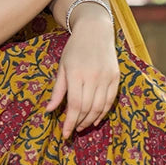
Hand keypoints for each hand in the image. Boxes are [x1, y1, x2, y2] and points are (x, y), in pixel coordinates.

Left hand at [45, 8, 119, 138]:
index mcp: (76, 73)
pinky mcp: (116, 77)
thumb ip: (58, 90)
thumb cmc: (74, 49)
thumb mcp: (62, 67)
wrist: (95, 30)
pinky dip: (103, 112)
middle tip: (73, 129)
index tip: (65, 134)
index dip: (69, 122)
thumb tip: (49, 111)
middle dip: (79, 122)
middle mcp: (93, 76)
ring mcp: (107, 77)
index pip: (75, 105)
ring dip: (91, 120)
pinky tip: (96, 119)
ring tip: (82, 126)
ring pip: (100, 107)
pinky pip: (110, 100)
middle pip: (88, 108)